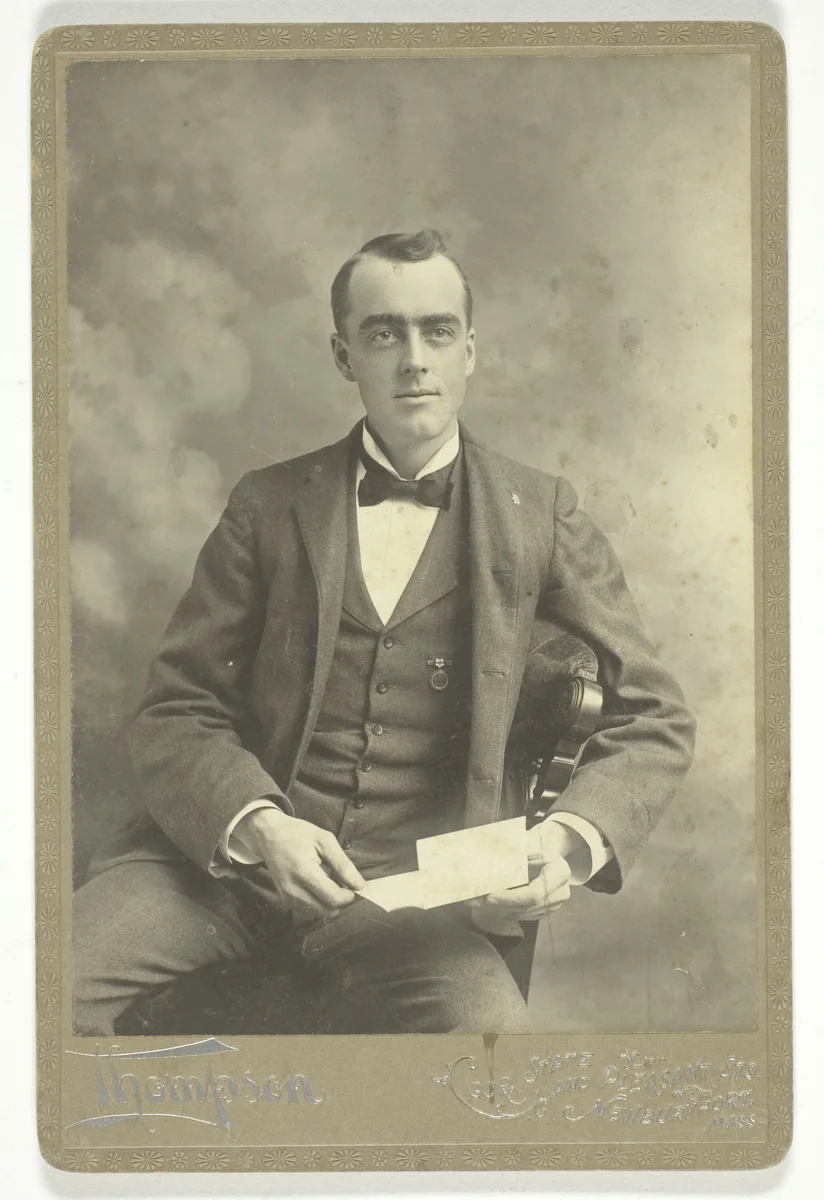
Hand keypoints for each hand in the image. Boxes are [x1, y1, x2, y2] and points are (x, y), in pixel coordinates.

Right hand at [235, 808, 365, 919]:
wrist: (269, 836)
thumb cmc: (298, 834)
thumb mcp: (325, 840)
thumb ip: (343, 864)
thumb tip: (360, 885)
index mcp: (304, 872)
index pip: (333, 898)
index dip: (350, 896)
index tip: (356, 885)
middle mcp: (293, 890)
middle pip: (328, 910)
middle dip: (342, 901)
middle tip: (346, 884)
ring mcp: (287, 898)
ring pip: (320, 913)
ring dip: (332, 903)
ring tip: (332, 883)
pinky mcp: (285, 901)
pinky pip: (310, 911)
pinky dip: (321, 903)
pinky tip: (320, 887)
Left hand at [467, 821, 576, 926]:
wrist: (546, 849)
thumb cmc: (534, 843)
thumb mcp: (527, 841)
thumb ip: (512, 851)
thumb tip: (487, 859)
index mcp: (560, 873)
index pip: (534, 893)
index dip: (510, 898)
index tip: (489, 896)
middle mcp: (561, 892)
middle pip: (526, 907)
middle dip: (499, 905)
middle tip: (474, 900)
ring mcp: (554, 904)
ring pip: (522, 913)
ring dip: (497, 910)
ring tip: (475, 902)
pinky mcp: (544, 909)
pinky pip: (522, 915)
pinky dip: (503, 910)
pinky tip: (487, 904)